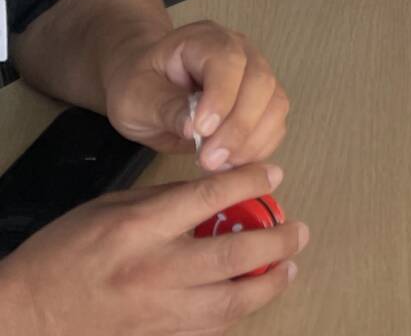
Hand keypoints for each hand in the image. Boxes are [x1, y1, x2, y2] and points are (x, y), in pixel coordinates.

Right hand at [0, 164, 306, 335]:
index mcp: (137, 230)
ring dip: (268, 284)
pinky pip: (208, 330)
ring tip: (288, 267)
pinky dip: (236, 314)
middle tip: (298, 230)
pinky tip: (249, 298)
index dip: (249, 183)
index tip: (273, 175)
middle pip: (233, 256)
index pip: (207, 199)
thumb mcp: (108, 209)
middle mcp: (152, 272)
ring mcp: (155, 313)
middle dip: (276, 240)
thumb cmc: (63, 256)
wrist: (25, 316)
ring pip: (230, 303)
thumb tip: (213, 191)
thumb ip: (162, 200)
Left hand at [103, 23, 287, 171]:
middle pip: (261, 83)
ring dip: (252, 140)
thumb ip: (165, 108)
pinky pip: (276, 124)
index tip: (201, 130)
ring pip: (275, 105)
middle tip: (209, 159)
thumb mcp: (135, 96)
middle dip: (238, 126)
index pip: (228, 61)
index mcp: (205, 40)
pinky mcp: (263, 102)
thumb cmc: (139, 86)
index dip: (221, 96)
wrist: (147, 88)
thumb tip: (195, 127)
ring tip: (217, 163)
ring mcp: (256, 75)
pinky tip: (230, 162)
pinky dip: (259, 147)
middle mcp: (241, 52)